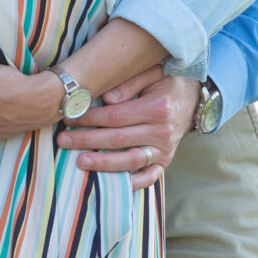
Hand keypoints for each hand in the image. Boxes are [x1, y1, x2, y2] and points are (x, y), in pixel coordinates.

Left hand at [58, 71, 200, 186]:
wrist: (194, 99)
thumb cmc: (167, 82)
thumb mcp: (153, 72)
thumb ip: (130, 82)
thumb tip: (106, 98)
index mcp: (158, 107)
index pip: (116, 116)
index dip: (91, 118)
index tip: (70, 118)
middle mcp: (163, 131)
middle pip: (118, 139)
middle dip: (87, 140)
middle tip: (63, 140)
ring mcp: (166, 150)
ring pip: (130, 161)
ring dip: (103, 163)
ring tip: (79, 162)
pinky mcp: (166, 161)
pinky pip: (149, 177)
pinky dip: (131, 183)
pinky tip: (110, 184)